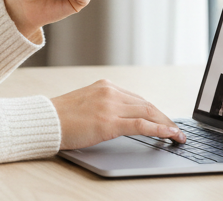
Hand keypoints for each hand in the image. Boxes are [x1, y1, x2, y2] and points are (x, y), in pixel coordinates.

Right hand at [50, 80, 185, 148]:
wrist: (44, 121)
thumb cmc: (61, 117)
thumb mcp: (86, 104)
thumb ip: (105, 106)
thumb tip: (123, 118)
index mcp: (105, 86)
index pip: (138, 99)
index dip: (154, 111)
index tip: (164, 120)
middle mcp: (110, 92)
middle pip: (147, 104)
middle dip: (165, 118)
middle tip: (176, 130)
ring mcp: (110, 106)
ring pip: (148, 113)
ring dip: (166, 124)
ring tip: (177, 135)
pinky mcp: (108, 122)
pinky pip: (141, 125)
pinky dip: (159, 129)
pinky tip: (169, 134)